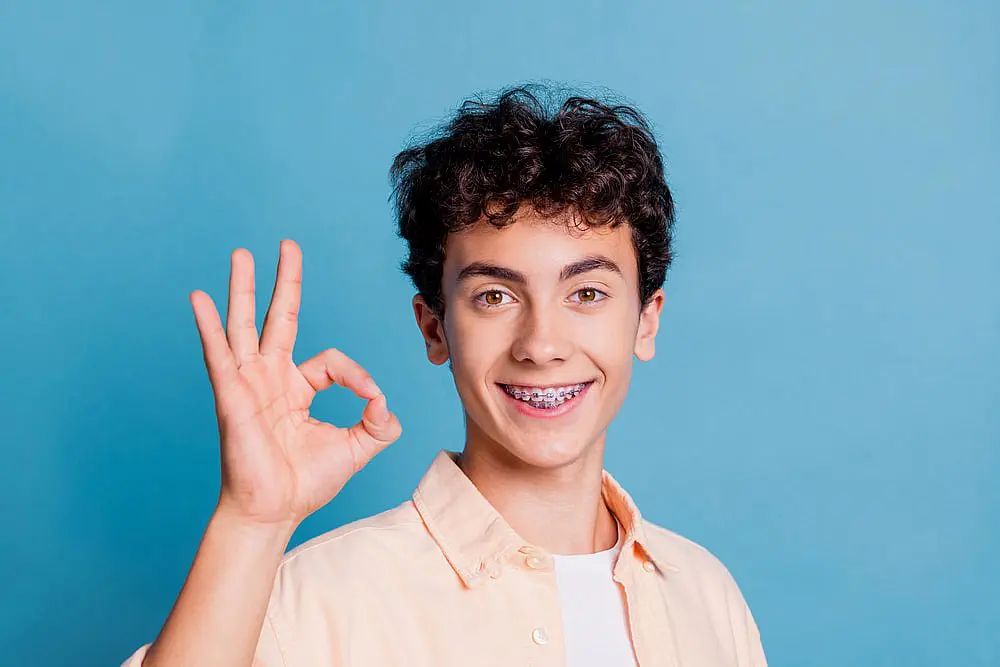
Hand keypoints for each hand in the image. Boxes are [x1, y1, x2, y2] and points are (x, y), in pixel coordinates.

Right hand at [188, 239, 401, 526]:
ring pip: (245, 325)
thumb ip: (380, 423)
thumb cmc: (305, 483)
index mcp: (299, 388)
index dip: (357, 376)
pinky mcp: (231, 396)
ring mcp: (249, 383)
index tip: (371, 401)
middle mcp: (272, 378)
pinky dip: (209, 326)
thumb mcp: (357, 448)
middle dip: (285, 281)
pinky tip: (199, 298)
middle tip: (287, 245)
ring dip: (243, 288)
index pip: (332, 361)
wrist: (273, 512)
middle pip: (279, 318)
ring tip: (241, 253)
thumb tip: (385, 400)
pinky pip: (218, 354)